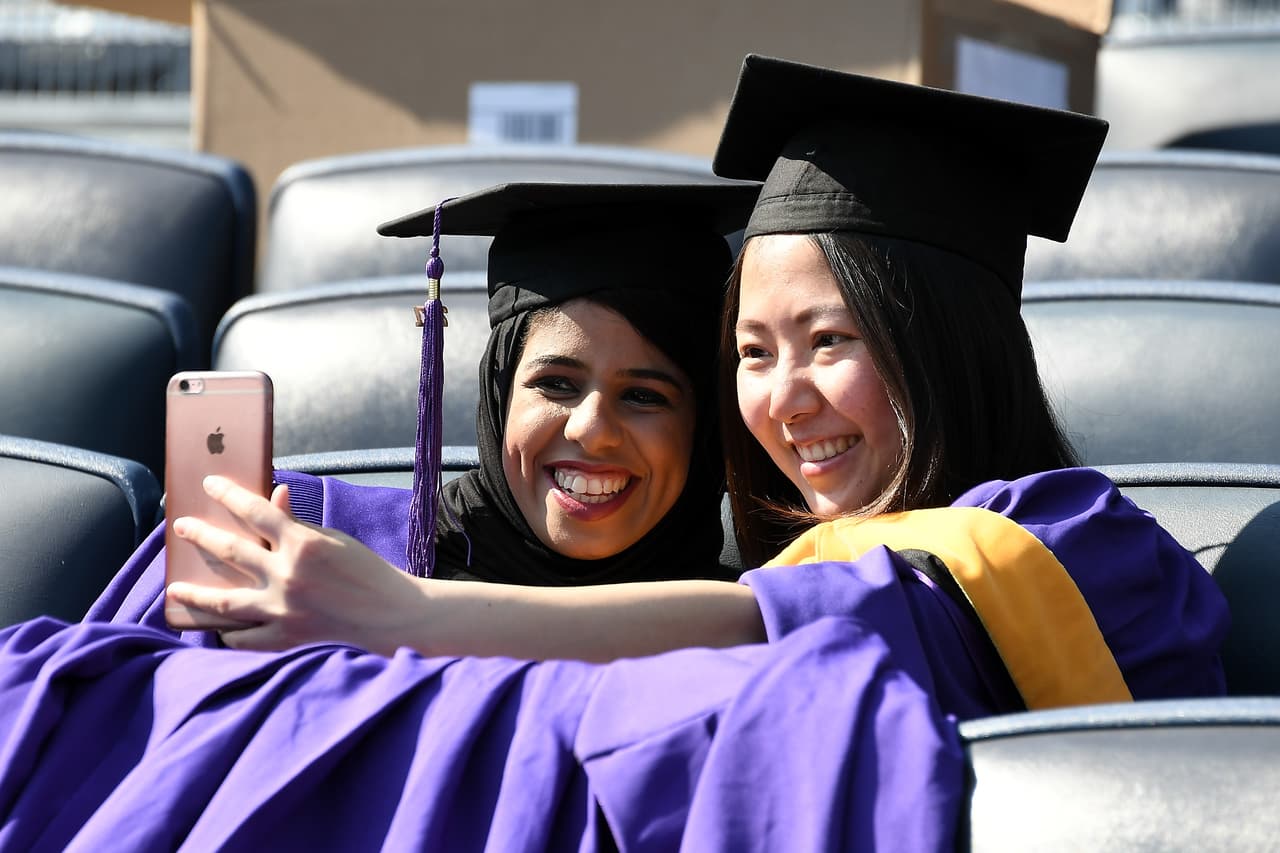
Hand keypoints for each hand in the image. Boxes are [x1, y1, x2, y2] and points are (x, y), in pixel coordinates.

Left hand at [167, 475, 427, 653]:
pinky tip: (216, 627)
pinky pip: (244, 638)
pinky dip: (228, 632)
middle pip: (230, 551)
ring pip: (225, 600)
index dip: (229, 494)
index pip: (255, 511)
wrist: (391, 616)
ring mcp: (284, 610)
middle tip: (181, 526)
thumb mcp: (334, 540)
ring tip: (174, 589)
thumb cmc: (366, 572)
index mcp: (303, 543)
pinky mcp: (286, 639)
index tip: (210, 484)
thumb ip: (297, 524)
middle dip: (201, 535)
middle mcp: (288, 575)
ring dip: (196, 594)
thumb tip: (272, 497)